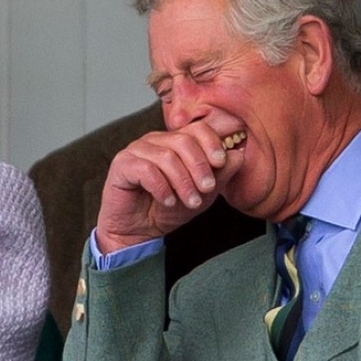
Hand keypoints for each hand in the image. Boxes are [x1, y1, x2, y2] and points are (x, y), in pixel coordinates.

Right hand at [95, 112, 245, 251]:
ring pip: (166, 156)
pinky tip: (168, 200)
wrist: (139, 231)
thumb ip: (220, 174)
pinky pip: (145, 169)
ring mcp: (136, 150)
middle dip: (199, 166)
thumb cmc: (168, 209)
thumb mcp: (203, 194)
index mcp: (175, 142)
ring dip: (183, 181)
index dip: (211, 143)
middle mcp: (155, 141)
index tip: (221, 162)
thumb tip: (238, 155)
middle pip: (183, 140)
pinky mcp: (121, 165)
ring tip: (190, 201)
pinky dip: (161, 187)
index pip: (197, 128)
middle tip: (207, 189)